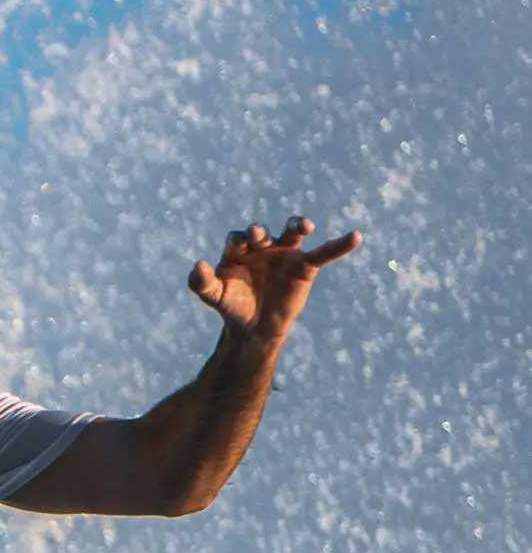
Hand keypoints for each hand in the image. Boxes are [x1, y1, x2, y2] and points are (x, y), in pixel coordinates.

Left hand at [190, 216, 359, 349]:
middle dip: (260, 232)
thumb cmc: (232, 307)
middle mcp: (261, 247)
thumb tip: (198, 265)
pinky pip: (324, 253)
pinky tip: (355, 237)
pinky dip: (339, 245)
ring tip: (303, 225)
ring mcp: (284, 254)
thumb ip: (201, 283)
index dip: (238, 241)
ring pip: (292, 233)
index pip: (237, 239)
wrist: (254, 327)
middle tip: (259, 235)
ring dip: (297, 226)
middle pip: (263, 232)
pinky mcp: (305, 266)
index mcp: (238, 251)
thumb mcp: (214, 297)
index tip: (240, 247)